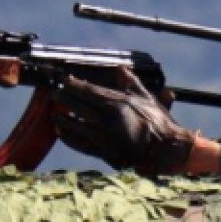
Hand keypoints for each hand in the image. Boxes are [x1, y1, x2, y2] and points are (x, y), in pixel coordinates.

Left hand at [49, 67, 202, 173]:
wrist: (165, 152)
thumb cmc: (160, 125)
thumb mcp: (148, 100)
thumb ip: (132, 84)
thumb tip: (121, 69)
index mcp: (119, 104)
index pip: (89, 91)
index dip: (74, 85)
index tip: (64, 80)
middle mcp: (108, 119)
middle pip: (77, 106)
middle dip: (63, 98)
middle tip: (55, 93)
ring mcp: (103, 136)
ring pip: (74, 125)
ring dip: (62, 118)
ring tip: (55, 113)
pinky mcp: (103, 152)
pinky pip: (79, 143)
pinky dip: (68, 137)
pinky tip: (62, 132)